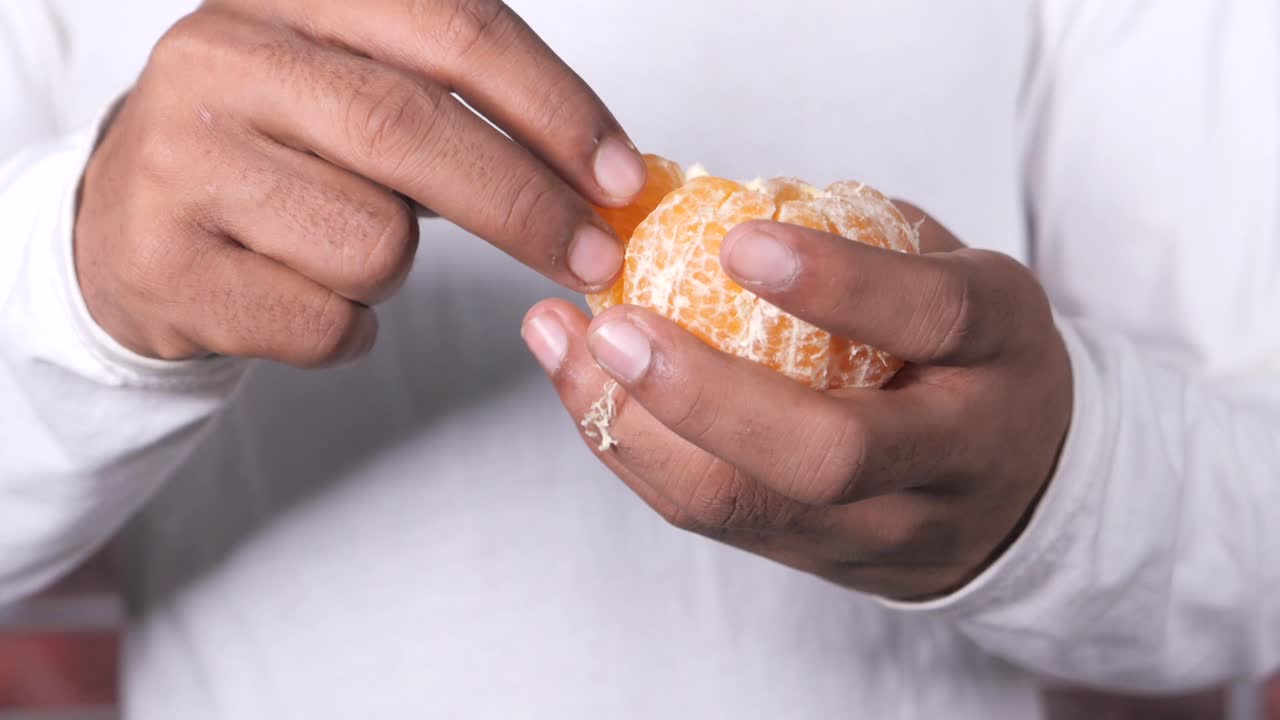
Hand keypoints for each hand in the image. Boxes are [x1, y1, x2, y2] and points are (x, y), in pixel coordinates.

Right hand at [76, 0, 644, 365]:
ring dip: (396, 267)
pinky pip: (322, 321)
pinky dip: (346, 328)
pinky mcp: (161, 261)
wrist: (125, 225)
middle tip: (591, 256)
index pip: (454, 27)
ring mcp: (177, 158)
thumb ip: (462, 102)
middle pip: (412, 130)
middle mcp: (220, 55)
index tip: (621, 176)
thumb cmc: (276, 153)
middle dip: (525, 205)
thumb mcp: (355, 86)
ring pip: (372, 240)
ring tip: (345, 247)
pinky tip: (301, 294)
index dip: (555, 106)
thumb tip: (605, 175)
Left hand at [522, 206, 1071, 599]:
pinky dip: (634, 449)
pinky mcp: (818, 562)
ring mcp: (884, 529)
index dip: (838, 283)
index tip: (738, 240)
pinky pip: (710, 517)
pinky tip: (584, 387)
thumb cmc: (970, 356)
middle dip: (704, 395)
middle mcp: (952, 457)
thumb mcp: (953, 275)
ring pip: (746, 507)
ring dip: (635, 428)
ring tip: (564, 344)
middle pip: (828, 456)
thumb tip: (706, 196)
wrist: (1022, 493)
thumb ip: (858, 238)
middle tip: (614, 326)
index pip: (933, 318)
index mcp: (1000, 353)